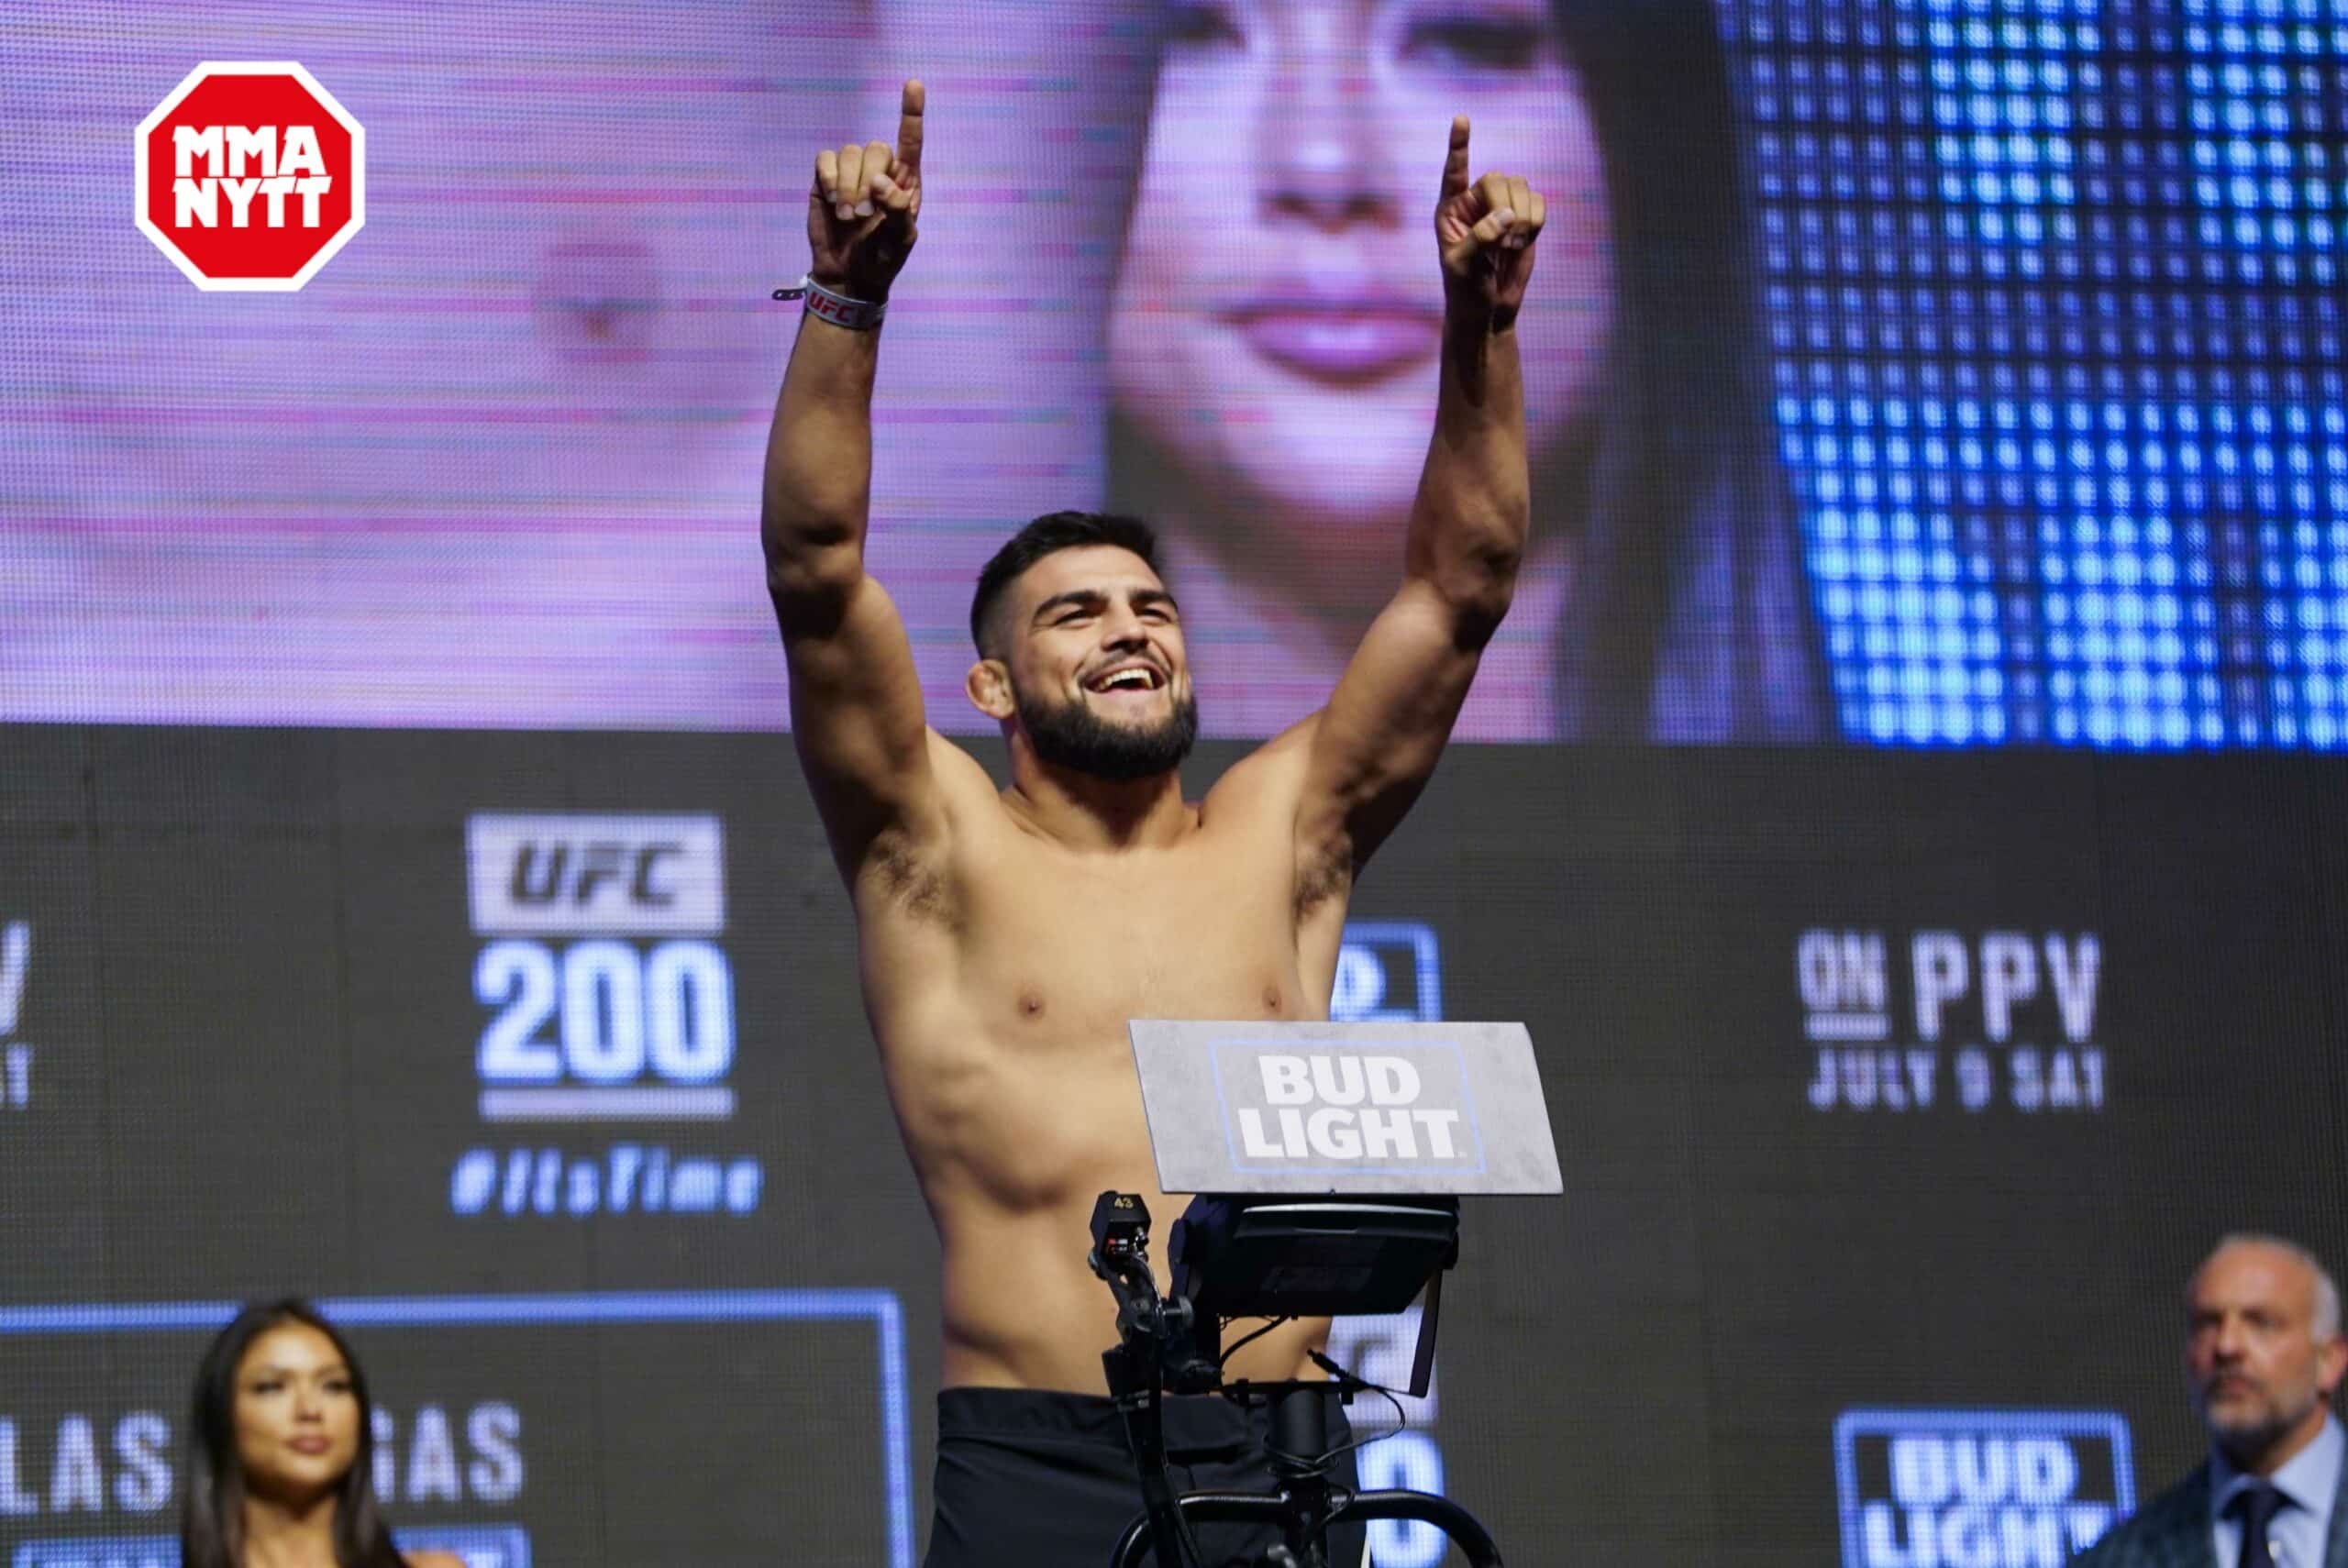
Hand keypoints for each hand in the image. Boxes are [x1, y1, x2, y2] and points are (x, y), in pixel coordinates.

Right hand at [808, 79, 923, 301]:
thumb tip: (879, 180)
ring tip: (848, 217)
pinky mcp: (825, 178)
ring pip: (849, 152)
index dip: (911, 112)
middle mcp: (879, 170)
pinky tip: (830, 202)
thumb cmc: (881, 258)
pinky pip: (825, 158)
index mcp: (905, 182)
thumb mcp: (901, 240)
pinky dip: (828, 179)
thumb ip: (897, 210)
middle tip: (863, 216)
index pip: (910, 141)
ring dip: (847, 187)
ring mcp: (851, 173)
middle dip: (867, 182)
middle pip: (875, 147)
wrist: (847, 275)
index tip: (913, 83)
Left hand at [1433, 116, 1543, 329]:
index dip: (1459, 146)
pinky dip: (1537, 221)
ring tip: (1512, 245)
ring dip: (1523, 217)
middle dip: (1506, 207)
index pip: (1454, 171)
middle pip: (1498, 178)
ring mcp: (1501, 208)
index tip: (1461, 118)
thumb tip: (1507, 215)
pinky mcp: (1524, 218)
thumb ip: (1481, 237)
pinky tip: (1524, 241)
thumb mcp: (1464, 266)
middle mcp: (1474, 202)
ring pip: (1521, 187)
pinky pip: (1539, 202)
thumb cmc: (1466, 290)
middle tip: (1504, 239)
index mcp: (1450, 209)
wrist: (1488, 310)